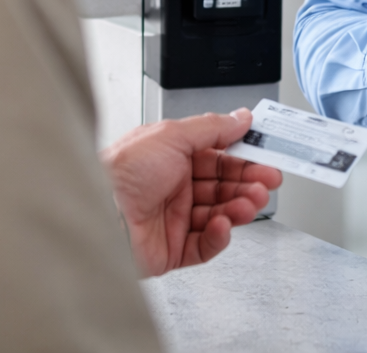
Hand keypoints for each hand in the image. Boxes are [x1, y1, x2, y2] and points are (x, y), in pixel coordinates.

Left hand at [100, 108, 282, 276]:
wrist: (99, 214)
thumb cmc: (121, 172)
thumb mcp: (171, 134)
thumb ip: (211, 127)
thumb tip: (240, 117)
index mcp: (171, 157)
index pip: (218, 157)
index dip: (244, 158)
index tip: (267, 158)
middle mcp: (173, 187)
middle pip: (222, 186)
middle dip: (248, 183)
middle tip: (267, 182)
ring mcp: (173, 219)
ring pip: (219, 214)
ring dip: (238, 207)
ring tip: (250, 203)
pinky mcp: (171, 249)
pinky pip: (205, 245)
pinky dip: (219, 236)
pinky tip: (222, 224)